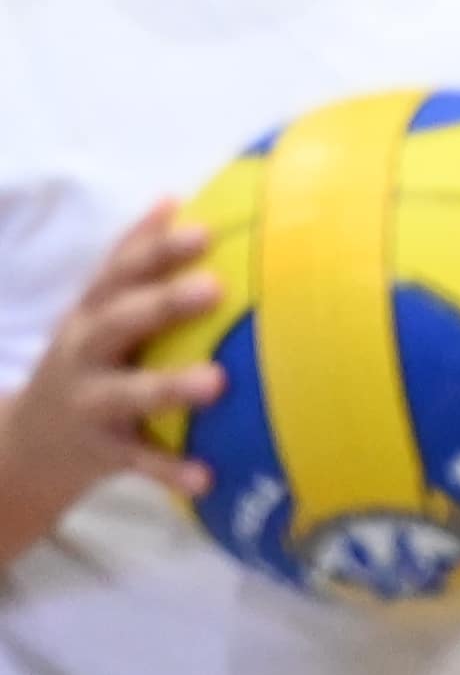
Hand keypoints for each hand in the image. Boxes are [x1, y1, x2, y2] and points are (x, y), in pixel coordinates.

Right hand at [0, 202, 218, 535]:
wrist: (27, 447)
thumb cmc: (90, 363)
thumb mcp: (99, 312)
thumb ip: (132, 262)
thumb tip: (175, 198)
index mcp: (91, 315)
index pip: (119, 273)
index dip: (156, 249)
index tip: (202, 230)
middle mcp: (84, 353)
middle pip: (117, 323)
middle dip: (161, 305)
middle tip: (214, 288)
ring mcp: (88, 403)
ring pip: (126, 393)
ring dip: (168, 387)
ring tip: (217, 383)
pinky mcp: (100, 451)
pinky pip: (137, 462)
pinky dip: (170, 470)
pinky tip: (207, 476)